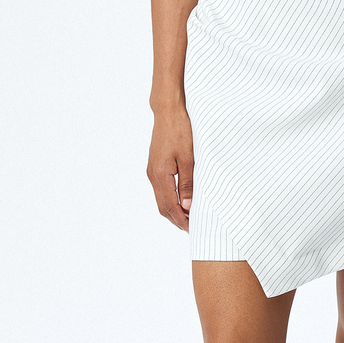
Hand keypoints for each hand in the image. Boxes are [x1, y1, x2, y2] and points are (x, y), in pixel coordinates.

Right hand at [147, 104, 194, 230]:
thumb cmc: (180, 131)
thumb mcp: (189, 158)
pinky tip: (181, 201)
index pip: (170, 205)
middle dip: (176, 220)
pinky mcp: (154, 166)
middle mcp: (153, 175)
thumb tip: (188, 206)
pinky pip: (160, 190)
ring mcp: (152, 171)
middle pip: (162, 206)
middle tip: (191, 228)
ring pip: (160, 199)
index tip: (192, 229)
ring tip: (188, 217)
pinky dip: (169, 200)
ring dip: (172, 211)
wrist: (168, 113)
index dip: (181, 220)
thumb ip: (188, 183)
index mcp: (161, 174)